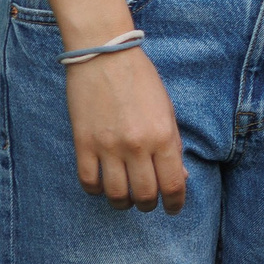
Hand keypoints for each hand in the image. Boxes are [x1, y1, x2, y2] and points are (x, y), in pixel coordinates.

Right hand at [65, 46, 187, 212]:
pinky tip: (103, 184)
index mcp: (163, 135)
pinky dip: (97, 191)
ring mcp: (108, 147)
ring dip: (123, 202)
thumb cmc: (141, 81)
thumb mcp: (167, 110)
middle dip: (149, 205)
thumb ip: (174, 145)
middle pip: (144, 195)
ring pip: (116, 195)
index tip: (173, 208)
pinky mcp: (83, 144)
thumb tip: (180, 178)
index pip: (172, 184)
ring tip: (126, 197)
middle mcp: (136, 145)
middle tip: (148, 202)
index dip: (175, 203)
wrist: (105, 55)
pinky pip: (88, 183)